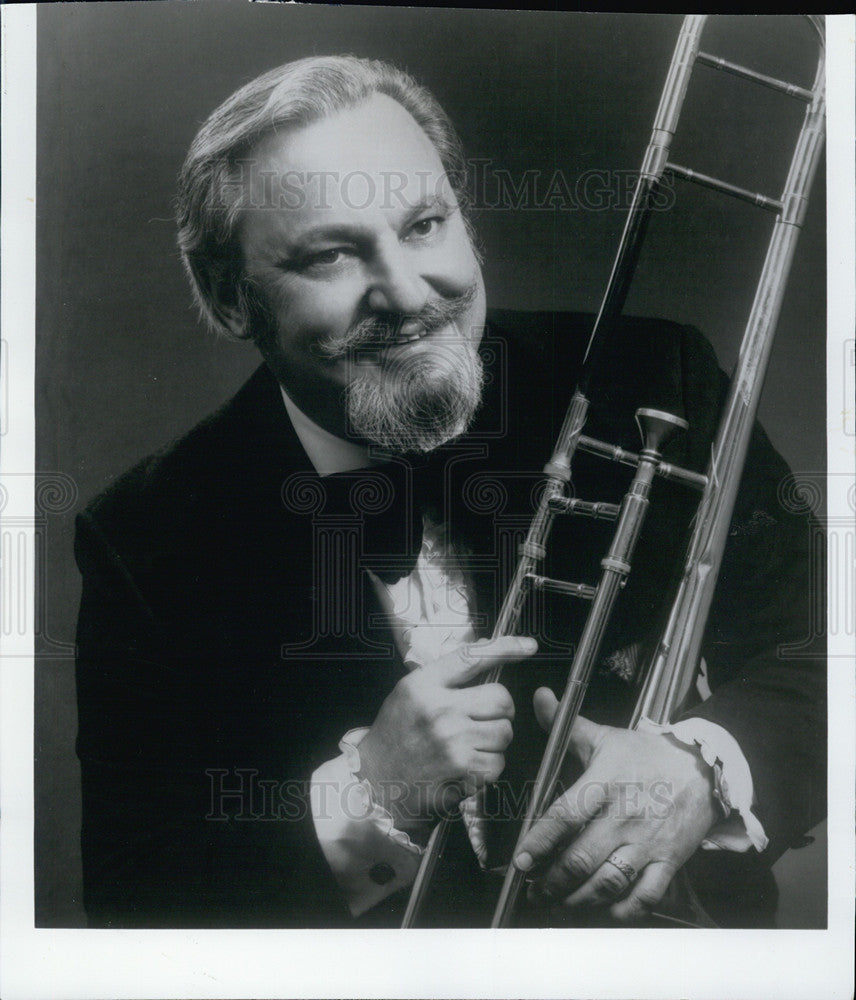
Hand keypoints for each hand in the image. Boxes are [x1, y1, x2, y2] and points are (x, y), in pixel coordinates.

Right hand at [357, 636, 535, 827]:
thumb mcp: (409, 693)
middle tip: (482, 718)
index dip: (505, 648)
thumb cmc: (395, 735)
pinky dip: (488, 766)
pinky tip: (466, 765)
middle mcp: (440, 711)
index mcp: (424, 685)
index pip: (472, 657)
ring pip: (505, 733)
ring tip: (468, 744)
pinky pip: (498, 763)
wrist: (374, 784)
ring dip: (494, 740)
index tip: (528, 646)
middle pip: (502, 699)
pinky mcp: (463, 772)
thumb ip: (445, 673)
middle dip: (500, 710)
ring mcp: (453, 743)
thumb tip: (486, 648)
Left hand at [514, 687, 719, 922]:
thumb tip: (540, 697)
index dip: (540, 841)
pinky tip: (603, 911)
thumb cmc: (646, 754)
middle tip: (534, 890)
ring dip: (579, 899)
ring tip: (560, 903)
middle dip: (552, 881)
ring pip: (608, 882)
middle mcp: (624, 816)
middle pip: (582, 858)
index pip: (565, 816)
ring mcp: (647, 842)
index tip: (522, 860)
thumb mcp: (604, 736)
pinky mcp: (669, 860)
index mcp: (604, 784)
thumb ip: (566, 722)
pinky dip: (622, 910)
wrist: (703, 766)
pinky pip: (644, 896)